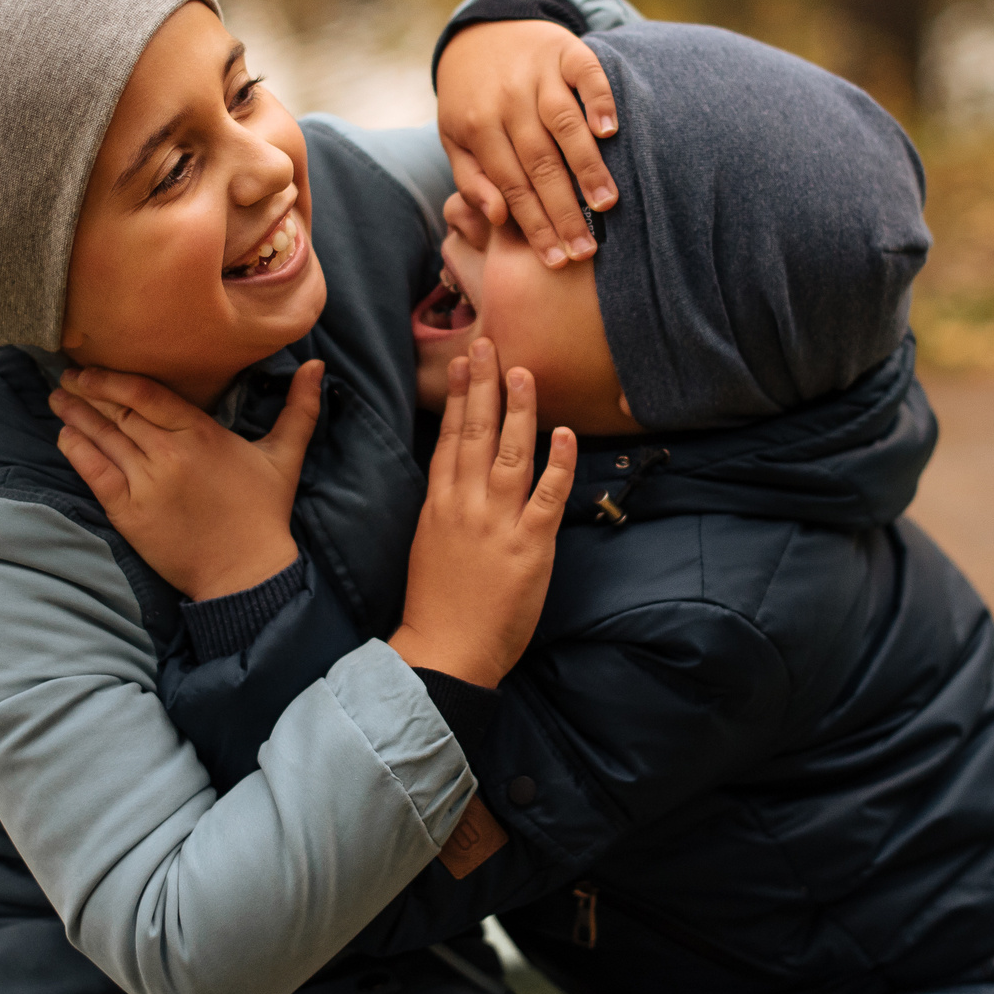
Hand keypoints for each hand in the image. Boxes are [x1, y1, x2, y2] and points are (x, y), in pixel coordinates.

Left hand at [51, 360, 323, 600]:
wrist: (245, 573)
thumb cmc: (264, 512)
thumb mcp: (286, 455)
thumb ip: (300, 408)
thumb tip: (318, 366)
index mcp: (201, 434)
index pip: (146, 394)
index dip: (113, 377)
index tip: (93, 366)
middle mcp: (168, 455)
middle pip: (118, 412)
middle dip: (87, 391)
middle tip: (66, 374)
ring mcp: (146, 485)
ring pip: (102, 439)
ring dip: (75, 416)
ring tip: (56, 398)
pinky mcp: (130, 514)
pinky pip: (95, 474)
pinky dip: (77, 452)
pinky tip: (64, 435)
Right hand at [386, 340, 576, 686]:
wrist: (446, 650)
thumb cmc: (437, 604)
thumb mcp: (430, 544)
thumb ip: (446, 507)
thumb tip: (459, 477)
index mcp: (439, 504)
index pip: (449, 439)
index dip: (457, 397)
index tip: (461, 363)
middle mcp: (466, 505)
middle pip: (476, 433)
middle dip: (483, 385)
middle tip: (488, 344)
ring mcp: (498, 523)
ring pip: (511, 453)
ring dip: (519, 409)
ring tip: (524, 372)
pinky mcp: (529, 545)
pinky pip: (547, 495)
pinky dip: (558, 463)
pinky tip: (563, 434)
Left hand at [436, 19, 619, 268]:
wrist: (482, 33)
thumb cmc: (472, 99)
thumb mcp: (456, 138)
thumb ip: (472, 179)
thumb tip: (499, 218)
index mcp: (478, 126)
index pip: (511, 186)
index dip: (534, 226)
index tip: (556, 261)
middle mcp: (508, 99)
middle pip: (540, 163)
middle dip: (564, 211)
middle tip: (586, 250)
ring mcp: (538, 73)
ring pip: (564, 124)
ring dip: (586, 165)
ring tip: (606, 204)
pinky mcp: (566, 50)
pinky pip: (586, 74)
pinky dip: (599, 100)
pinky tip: (610, 130)